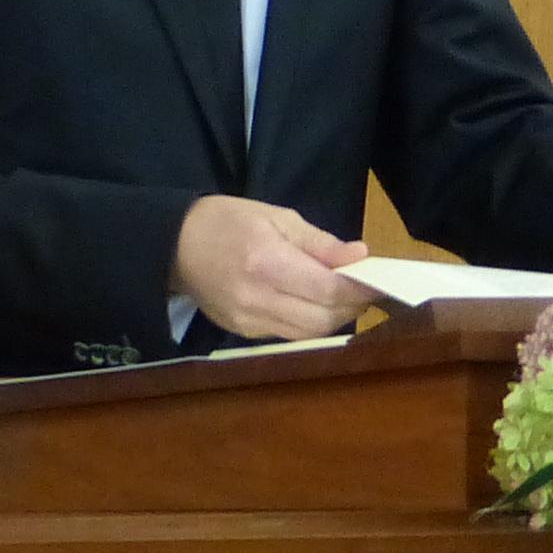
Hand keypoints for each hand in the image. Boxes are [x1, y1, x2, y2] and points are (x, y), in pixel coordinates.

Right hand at [173, 197, 373, 340]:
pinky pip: (289, 335)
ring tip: (341, 298)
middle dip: (351, 307)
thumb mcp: (276, 217)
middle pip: (323, 319)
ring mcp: (248, 322)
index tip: (379, 281)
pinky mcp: (242, 333)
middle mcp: (257, 299)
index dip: (359, 289)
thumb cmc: (227, 220)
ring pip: (309, 334)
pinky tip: (313, 305)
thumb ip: (319, 242)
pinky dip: (309, 323)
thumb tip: (359, 256)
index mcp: (266, 262)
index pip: (327, 290)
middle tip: (364, 289)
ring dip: (333, 319)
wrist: (173, 244)